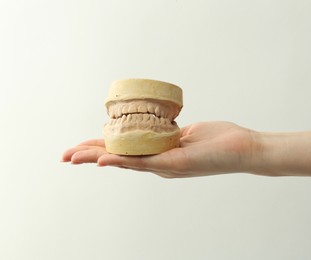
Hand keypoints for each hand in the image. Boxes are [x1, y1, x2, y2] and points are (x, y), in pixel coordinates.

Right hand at [62, 121, 257, 177]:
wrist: (243, 149)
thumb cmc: (221, 140)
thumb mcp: (189, 132)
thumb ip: (170, 133)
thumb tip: (159, 124)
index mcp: (161, 152)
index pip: (125, 149)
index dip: (101, 146)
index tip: (80, 146)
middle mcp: (159, 162)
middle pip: (118, 157)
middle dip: (90, 155)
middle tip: (64, 156)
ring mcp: (165, 165)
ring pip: (125, 161)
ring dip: (97, 158)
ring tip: (73, 156)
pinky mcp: (174, 163)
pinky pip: (143, 162)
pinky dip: (121, 160)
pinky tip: (103, 158)